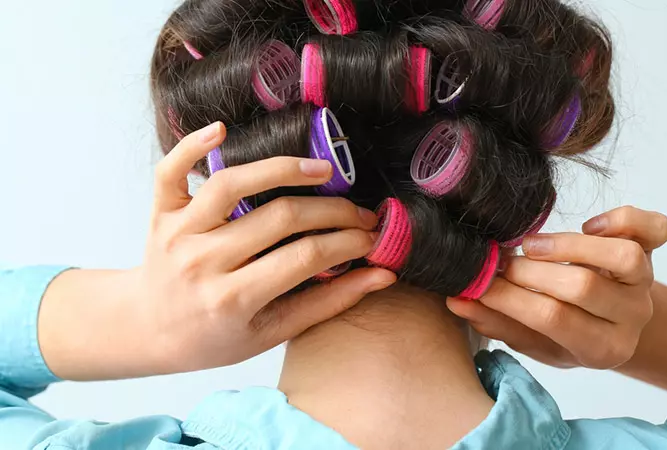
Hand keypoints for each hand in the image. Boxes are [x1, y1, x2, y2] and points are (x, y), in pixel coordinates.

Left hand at [39, 122, 395, 379]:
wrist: (148, 330)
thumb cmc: (214, 337)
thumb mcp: (271, 333)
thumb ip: (326, 303)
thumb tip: (381, 276)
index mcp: (231, 299)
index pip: (304, 258)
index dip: (347, 243)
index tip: (371, 238)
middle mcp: (202, 261)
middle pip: (279, 219)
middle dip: (332, 212)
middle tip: (360, 213)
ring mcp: (178, 232)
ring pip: (232, 184)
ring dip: (282, 169)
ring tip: (323, 170)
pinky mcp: (160, 212)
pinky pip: (171, 170)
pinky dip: (192, 145)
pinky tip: (222, 129)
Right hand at [448, 206, 666, 368]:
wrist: (615, 324)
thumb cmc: (566, 334)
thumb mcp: (534, 342)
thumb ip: (499, 323)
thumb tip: (457, 301)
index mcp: (602, 347)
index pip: (552, 319)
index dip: (509, 298)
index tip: (476, 283)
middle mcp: (631, 316)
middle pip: (583, 287)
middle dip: (529, 271)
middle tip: (498, 262)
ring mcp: (646, 283)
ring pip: (623, 257)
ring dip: (569, 245)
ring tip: (531, 244)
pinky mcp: (653, 252)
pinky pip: (654, 229)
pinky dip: (622, 221)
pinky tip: (591, 225)